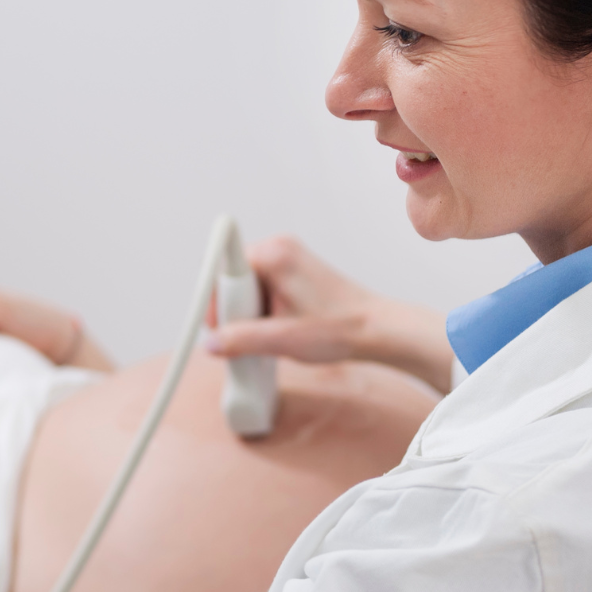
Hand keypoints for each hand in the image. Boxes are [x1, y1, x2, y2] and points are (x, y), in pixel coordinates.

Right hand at [206, 236, 455, 392]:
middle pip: (232, 278)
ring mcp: (288, 257)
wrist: (380, 330)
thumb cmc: (341, 329)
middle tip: (253, 335)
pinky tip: (278, 329)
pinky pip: (262, 288)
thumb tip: (211, 344)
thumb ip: (240, 340)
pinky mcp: (295, 271)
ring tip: (272, 334)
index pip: (221, 268)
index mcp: (274, 254)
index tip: (224, 325)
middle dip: (235, 310)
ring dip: (250, 313)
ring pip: (247, 286)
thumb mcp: (282, 339)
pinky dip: (263, 310)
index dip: (218, 301)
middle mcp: (279, 247)